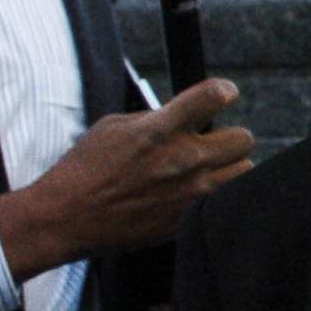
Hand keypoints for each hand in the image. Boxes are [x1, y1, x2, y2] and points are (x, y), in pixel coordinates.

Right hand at [0, 78, 253, 278]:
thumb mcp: (115, 127)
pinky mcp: (189, 219)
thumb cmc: (85, 168)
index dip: (224, 91)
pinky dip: (218, 193)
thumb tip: (188, 115)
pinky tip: (195, 192)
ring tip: (206, 169)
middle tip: (209, 142)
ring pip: (244, 170)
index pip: (213, 96)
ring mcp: (191, 193)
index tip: (222, 94)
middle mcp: (184, 159)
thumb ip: (158, 118)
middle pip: (243, 138)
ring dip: (229, 166)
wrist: (66, 218)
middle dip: (228, 136)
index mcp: (161, 130)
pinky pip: (227, 200)